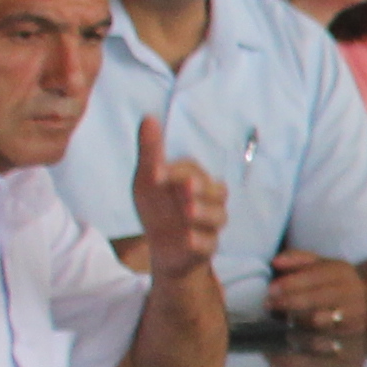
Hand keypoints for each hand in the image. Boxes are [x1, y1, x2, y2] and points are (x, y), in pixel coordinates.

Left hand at [129, 120, 227, 282]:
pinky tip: (187, 239)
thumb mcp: (148, 179)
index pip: (192, 169)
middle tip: (186, 187)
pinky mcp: (205, 248)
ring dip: (204, 213)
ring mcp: (209, 225)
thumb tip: (148, 117)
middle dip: (201, 188)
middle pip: (216, 191)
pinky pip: (209, 245)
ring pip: (218, 217)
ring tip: (188, 212)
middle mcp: (208, 201)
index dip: (175, 170)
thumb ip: (150, 151)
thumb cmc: (158, 209)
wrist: (162, 249)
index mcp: (195, 181)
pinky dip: (200, 242)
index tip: (154, 174)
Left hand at [263, 246, 366, 335]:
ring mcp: (353, 314)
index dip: (291, 283)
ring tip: (281, 318)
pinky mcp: (351, 334)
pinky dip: (306, 336)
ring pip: (320, 320)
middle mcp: (351, 292)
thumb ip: (296, 258)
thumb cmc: (331, 282)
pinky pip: (323, 337)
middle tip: (269, 305)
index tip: (271, 289)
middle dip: (290, 302)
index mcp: (341, 272)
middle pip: (317, 299)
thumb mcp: (319, 264)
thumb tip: (275, 263)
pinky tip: (293, 334)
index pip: (314, 276)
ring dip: (295, 319)